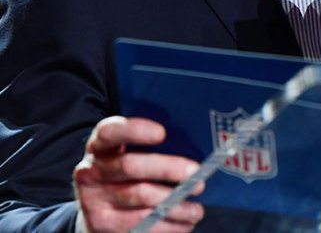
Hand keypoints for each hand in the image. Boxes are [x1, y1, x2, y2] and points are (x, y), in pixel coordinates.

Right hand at [73, 117, 204, 232]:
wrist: (98, 210)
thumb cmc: (125, 175)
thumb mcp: (129, 155)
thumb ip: (152, 148)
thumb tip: (194, 148)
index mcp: (100, 146)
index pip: (109, 132)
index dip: (134, 130)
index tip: (162, 133)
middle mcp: (91, 171)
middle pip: (130, 165)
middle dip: (168, 168)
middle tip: (196, 174)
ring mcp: (93, 199)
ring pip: (140, 197)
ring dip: (175, 203)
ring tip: (197, 208)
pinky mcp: (101, 223)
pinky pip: (140, 224)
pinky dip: (168, 225)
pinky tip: (185, 223)